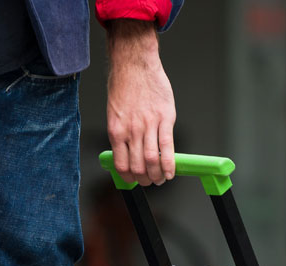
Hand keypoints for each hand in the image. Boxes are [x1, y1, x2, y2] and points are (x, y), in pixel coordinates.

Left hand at [106, 20, 174, 185]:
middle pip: (139, 167)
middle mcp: (131, 131)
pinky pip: (168, 147)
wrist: (134, 64)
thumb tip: (127, 152)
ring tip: (161, 179)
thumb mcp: (114, 113)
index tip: (135, 180)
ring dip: (158, 175)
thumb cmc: (124, 85)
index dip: (129, 178)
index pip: (121, 165)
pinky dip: (170, 164)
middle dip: (145, 180)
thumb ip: (121, 133)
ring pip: (153, 160)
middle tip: (151, 182)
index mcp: (116, 131)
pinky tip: (171, 172)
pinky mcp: (164, 118)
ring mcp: (148, 125)